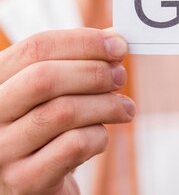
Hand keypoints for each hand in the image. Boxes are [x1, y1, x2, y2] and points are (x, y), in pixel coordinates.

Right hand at [0, 28, 134, 194]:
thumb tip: (114, 38)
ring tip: (125, 108)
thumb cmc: (48, 130)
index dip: (84, 41)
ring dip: (106, 105)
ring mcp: (1, 151)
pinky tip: (102, 137)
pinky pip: (73, 146)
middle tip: (121, 76)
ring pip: (63, 112)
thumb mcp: (54, 92)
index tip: (118, 44)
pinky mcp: (24, 181)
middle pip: (45, 78)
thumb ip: (77, 62)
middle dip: (94, 72)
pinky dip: (99, 136)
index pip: (35, 47)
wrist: (34, 187)